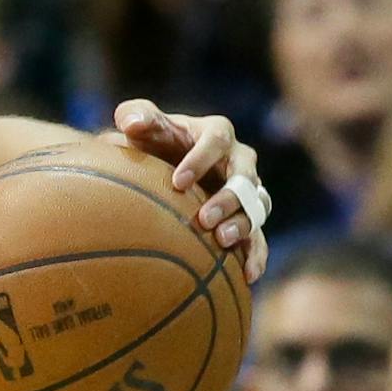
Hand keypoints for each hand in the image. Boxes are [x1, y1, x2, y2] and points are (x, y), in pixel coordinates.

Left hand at [115, 101, 269, 282]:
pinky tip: (248, 275)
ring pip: (257, 206)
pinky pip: (259, 237)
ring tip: (222, 240)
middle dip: (228, 197)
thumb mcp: (141, 125)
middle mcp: (239, 161)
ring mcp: (247, 191)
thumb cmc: (150, 142)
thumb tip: (132, 121)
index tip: (178, 181)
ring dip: (243, 224)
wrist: (157, 167)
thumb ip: (135, 115)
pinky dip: (256, 254)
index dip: (201, 159)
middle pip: (244, 177)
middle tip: (203, 218)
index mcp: (216, 133)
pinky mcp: (246, 218)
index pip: (216, 141)